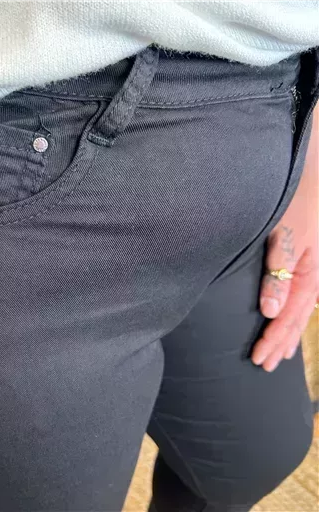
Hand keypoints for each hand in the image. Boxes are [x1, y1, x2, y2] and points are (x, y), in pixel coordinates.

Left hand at [251, 111, 317, 372]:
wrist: (311, 171)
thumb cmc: (298, 200)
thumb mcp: (288, 234)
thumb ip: (278, 271)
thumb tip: (270, 312)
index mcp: (311, 273)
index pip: (290, 317)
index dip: (274, 339)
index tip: (258, 359)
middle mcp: (316, 275)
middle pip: (297, 319)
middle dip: (281, 343)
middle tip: (264, 366)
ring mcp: (314, 269)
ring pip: (302, 311)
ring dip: (289, 334)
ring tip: (278, 354)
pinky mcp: (308, 261)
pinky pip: (304, 297)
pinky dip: (294, 315)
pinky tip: (288, 319)